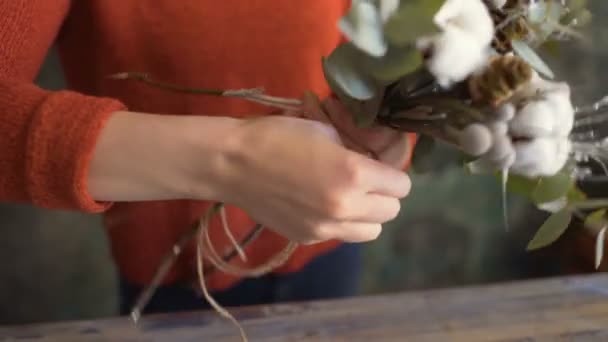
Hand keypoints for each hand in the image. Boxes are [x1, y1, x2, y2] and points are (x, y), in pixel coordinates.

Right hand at [88, 104, 410, 243]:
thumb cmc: (279, 135)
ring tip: (348, 196)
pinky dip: (342, 222)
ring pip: (372, 231)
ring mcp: (326, 229)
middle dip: (384, 193)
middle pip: (391, 211)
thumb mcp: (327, 130)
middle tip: (365, 179)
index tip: (378, 165)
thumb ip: (360, 149)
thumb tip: (379, 161)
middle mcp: (346, 208)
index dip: (392, 173)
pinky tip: (321, 203)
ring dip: (368, 213)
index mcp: (353, 175)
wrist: (233, 163)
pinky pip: (342, 235)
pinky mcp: (308, 238)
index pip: (402, 185)